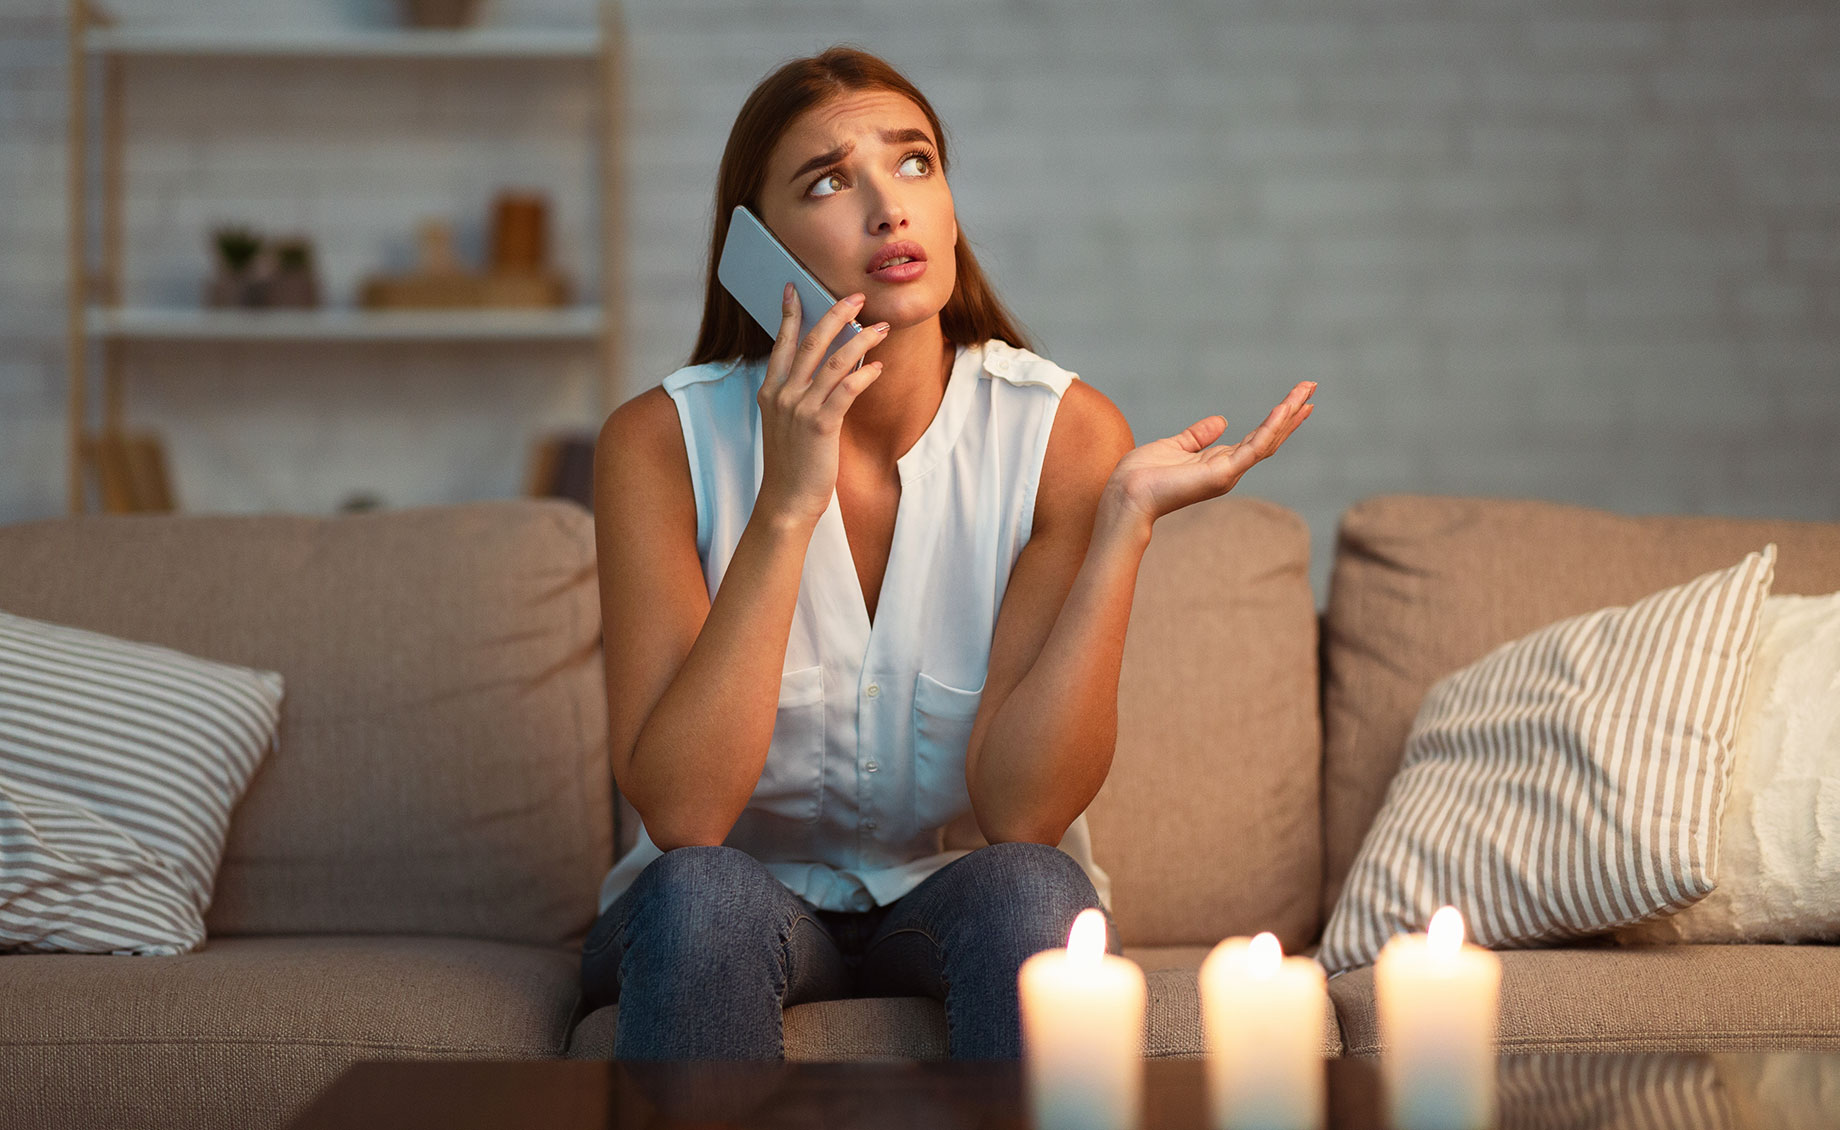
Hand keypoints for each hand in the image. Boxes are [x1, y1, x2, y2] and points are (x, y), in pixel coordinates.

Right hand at [754, 283, 890, 525]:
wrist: (786, 500)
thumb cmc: (790, 463)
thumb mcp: (784, 423)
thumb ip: (796, 395)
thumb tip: (824, 372)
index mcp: (771, 391)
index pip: (783, 343)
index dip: (790, 313)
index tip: (794, 287)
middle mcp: (783, 394)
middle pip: (812, 343)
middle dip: (834, 315)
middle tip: (855, 297)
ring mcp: (800, 408)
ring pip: (835, 362)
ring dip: (861, 340)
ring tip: (880, 328)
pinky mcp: (821, 425)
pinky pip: (847, 390)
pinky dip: (864, 374)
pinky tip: (877, 367)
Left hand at [1104, 381, 1315, 527]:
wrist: (1126, 495)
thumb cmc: (1142, 475)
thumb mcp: (1175, 445)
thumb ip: (1198, 436)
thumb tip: (1221, 421)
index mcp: (1219, 462)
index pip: (1257, 438)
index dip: (1277, 420)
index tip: (1296, 401)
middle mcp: (1229, 469)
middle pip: (1270, 438)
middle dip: (1291, 414)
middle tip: (1312, 388)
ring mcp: (1228, 473)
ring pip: (1268, 440)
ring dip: (1288, 416)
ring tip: (1306, 394)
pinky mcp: (1222, 473)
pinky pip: (1253, 447)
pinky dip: (1270, 428)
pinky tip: (1283, 409)